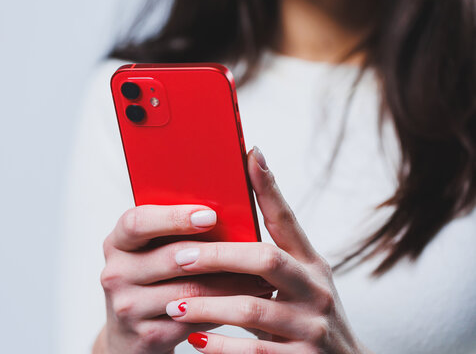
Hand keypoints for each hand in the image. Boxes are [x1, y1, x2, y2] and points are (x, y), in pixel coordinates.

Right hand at [97, 204, 274, 353]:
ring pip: (190, 291)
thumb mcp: (148, 250)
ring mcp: (128, 308)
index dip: (174, 218)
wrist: (128, 333)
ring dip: (231, 283)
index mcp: (117, 242)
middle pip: (170, 257)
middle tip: (254, 248)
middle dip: (217, 254)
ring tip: (261, 276)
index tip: (209, 215)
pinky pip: (195, 318)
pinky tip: (245, 300)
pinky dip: (224, 307)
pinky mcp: (148, 336)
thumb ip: (173, 230)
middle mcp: (116, 274)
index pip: (138, 223)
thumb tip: (225, 209)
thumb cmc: (149, 278)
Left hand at [164, 147, 369, 353]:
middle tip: (180, 256)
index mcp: (312, 264)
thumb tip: (239, 214)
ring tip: (174, 303)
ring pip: (251, 308)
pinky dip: (220, 346)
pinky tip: (195, 340)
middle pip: (265, 259)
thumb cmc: (310, 314)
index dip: (269, 187)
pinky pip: (252, 351)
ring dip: (207, 304)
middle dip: (218, 255)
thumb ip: (275, 253)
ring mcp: (312, 327)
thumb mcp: (303, 279)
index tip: (249, 154)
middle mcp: (316, 290)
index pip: (288, 220)